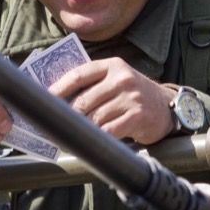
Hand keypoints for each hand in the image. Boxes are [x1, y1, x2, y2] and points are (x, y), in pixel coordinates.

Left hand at [46, 57, 175, 144]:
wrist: (166, 106)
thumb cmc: (131, 94)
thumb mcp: (115, 80)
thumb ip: (92, 85)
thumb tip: (56, 100)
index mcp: (112, 66)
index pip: (78, 75)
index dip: (58, 89)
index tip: (43, 101)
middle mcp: (122, 79)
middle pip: (83, 101)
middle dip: (66, 117)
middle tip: (51, 128)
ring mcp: (131, 98)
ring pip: (94, 118)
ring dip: (80, 131)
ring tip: (67, 138)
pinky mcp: (137, 117)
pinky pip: (108, 131)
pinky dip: (96, 139)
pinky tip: (89, 143)